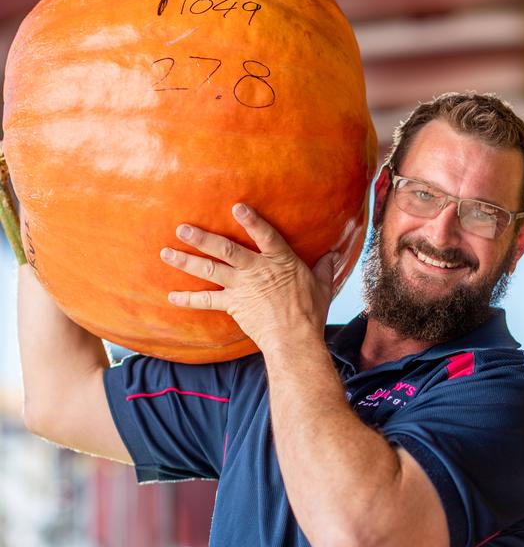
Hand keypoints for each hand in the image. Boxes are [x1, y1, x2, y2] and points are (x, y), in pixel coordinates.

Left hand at [160, 203, 336, 351]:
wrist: (294, 339)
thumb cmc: (311, 313)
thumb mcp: (323, 286)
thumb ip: (324, 268)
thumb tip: (333, 255)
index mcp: (281, 261)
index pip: (266, 234)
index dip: (252, 220)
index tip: (236, 207)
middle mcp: (256, 270)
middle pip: (225, 249)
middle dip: (202, 238)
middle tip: (182, 228)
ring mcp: (242, 287)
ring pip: (210, 269)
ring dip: (186, 261)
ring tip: (167, 252)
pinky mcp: (233, 305)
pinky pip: (207, 300)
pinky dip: (188, 299)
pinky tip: (172, 296)